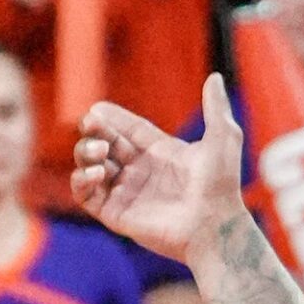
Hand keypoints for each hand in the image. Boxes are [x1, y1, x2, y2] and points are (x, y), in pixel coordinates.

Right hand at [72, 80, 247, 265]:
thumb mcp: (222, 139)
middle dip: (94, 132)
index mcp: (161, 153)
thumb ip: (216, 109)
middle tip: (93, 126)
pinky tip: (95, 172)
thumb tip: (216, 77)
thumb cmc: (222, 186)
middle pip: (105, 144)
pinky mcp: (117, 215)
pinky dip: (81, 181)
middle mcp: (141, 172)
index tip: (96, 108)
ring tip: (101, 152)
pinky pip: (86, 196)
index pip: (128, 129)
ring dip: (86, 153)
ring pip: (91, 166)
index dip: (111, 118)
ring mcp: (128, 193)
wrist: (215, 225)